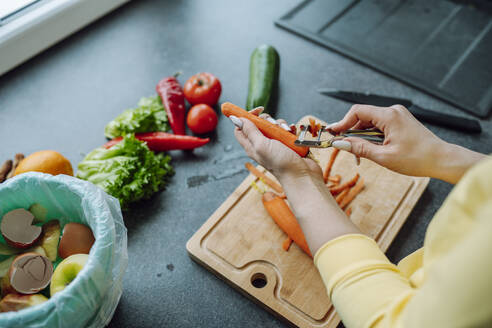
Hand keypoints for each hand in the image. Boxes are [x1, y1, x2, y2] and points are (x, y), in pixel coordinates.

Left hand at [230, 108, 321, 180]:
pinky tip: (292, 133)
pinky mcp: (286, 144)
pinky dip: (290, 129)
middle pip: (259, 124)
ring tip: (286, 132)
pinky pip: (286, 130)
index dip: (246, 117)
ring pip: (274, 126)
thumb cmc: (280, 163)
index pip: (241, 127)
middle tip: (273, 125)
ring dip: (281, 125)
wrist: (301, 175)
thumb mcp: (261, 145)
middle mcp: (261, 144)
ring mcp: (274, 144)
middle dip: (268, 120)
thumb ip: (250, 131)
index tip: (257, 111)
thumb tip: (236, 118)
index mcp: (251, 146)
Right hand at [329, 104, 484, 183]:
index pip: (357, 112)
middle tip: (345, 148)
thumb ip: (359, 148)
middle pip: (362, 116)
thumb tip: (340, 143)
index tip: (332, 133)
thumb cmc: (417, 159)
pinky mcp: (400, 121)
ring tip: (360, 154)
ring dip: (361, 136)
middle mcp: (393, 111)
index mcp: (389, 116)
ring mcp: (397, 115)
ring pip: (370, 122)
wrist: (441, 160)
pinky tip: (371, 149)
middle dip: (351, 132)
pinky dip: (371, 136)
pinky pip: (379, 125)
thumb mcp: (383, 157)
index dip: (342, 122)